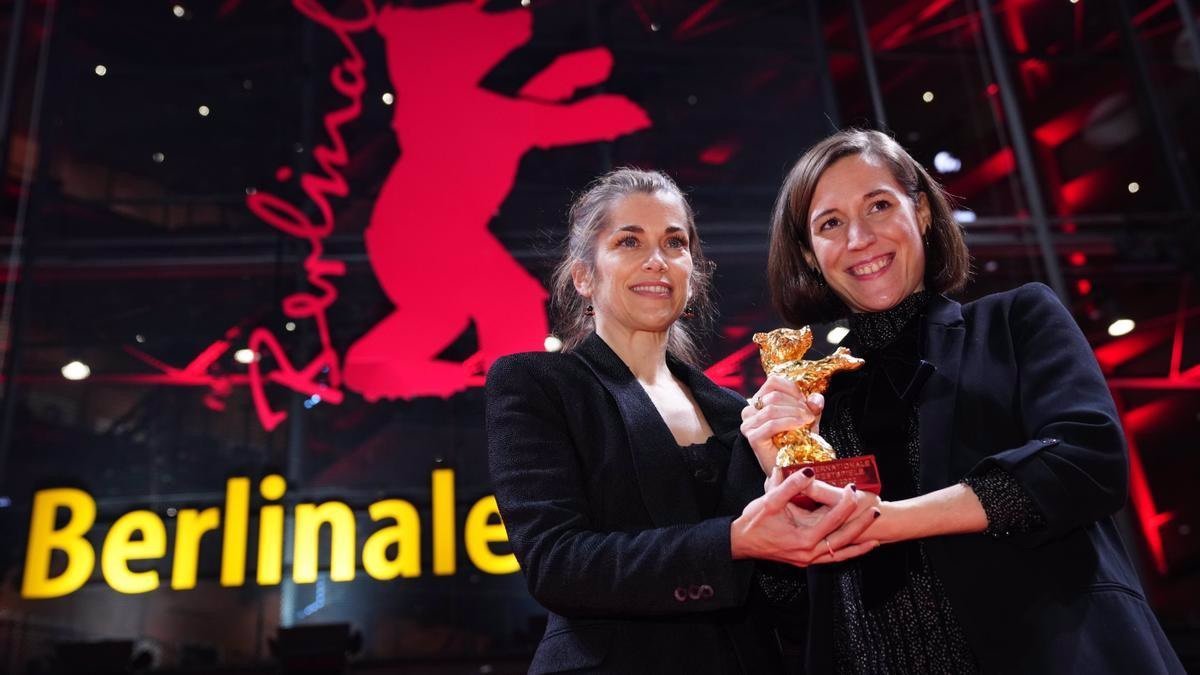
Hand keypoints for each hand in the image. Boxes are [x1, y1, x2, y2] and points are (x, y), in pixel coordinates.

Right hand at [731, 469, 879, 566]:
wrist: (740, 543)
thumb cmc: (753, 522)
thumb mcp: (770, 500)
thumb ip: (790, 485)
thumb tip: (808, 470)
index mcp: (802, 538)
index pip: (832, 519)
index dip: (845, 503)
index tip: (852, 488)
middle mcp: (808, 552)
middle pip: (843, 538)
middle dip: (860, 523)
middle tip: (875, 508)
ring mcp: (808, 559)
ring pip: (841, 552)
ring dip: (859, 543)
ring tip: (877, 536)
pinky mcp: (807, 560)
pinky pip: (833, 558)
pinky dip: (848, 553)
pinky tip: (859, 547)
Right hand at [740, 375, 823, 472]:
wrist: (793, 468)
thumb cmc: (798, 441)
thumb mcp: (808, 418)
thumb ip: (812, 405)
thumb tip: (816, 398)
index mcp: (760, 401)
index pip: (773, 382)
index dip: (793, 389)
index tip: (806, 401)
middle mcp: (750, 410)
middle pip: (774, 395)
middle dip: (796, 403)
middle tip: (810, 414)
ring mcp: (749, 425)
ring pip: (772, 408)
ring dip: (794, 412)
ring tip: (807, 420)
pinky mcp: (752, 438)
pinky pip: (771, 424)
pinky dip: (788, 422)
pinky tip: (801, 424)